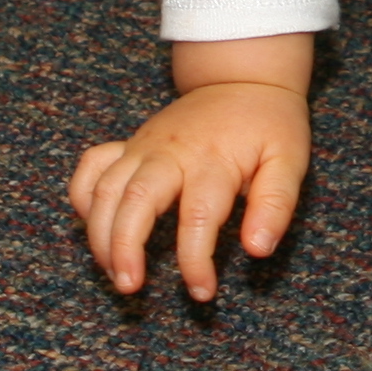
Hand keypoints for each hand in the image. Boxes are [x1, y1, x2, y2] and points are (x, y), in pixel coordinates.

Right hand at [70, 63, 310, 302]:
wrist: (243, 78)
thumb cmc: (269, 124)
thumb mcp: (289, 160)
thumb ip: (276, 204)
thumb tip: (258, 249)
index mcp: (212, 159)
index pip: (198, 217)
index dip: (195, 262)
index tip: (202, 292)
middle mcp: (170, 152)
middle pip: (135, 199)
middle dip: (124, 247)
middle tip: (129, 288)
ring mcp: (143, 146)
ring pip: (105, 189)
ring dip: (100, 234)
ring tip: (112, 272)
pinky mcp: (129, 144)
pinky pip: (92, 167)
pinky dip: (82, 197)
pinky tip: (91, 227)